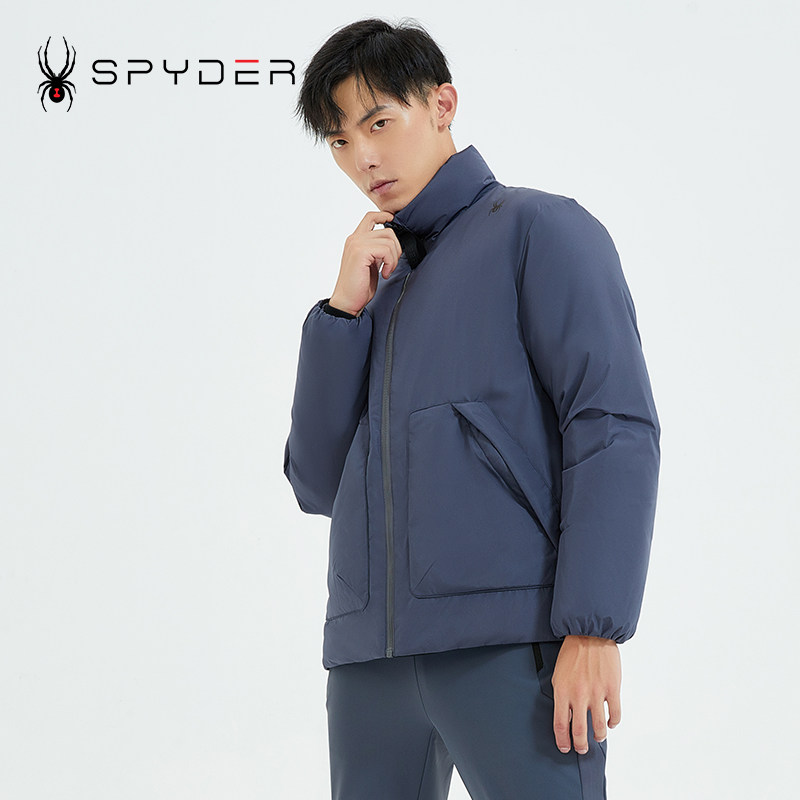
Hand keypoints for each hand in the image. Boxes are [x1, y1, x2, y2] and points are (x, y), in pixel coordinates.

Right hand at [328, 211, 401, 315]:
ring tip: (387, 271)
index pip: (370, 217)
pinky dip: (390, 263)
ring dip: (393, 258)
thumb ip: (377, 251)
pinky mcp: (360, 252)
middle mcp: (354, 239)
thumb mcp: (371, 263)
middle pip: (387, 230)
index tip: (392, 221)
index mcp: (355, 240)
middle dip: (396, 248)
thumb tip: (392, 243)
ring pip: (389, 240)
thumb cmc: (359, 286)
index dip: (384, 216)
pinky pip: (386, 250)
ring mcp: (356, 244)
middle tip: (391, 265)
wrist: (347, 301)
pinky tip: (384, 274)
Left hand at [551, 634, 620, 754]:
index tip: (564, 748)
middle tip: (581, 749)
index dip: (562, 740)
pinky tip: (610, 723)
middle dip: (580, 745)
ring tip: (598, 737)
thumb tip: (567, 716)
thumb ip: (562, 696)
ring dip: (598, 736)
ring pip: (599, 727)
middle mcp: (579, 695)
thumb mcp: (558, 675)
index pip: (560, 724)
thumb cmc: (572, 654)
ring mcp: (596, 693)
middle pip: (579, 731)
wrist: (590, 634)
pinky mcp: (612, 689)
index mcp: (562, 691)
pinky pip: (615, 714)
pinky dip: (613, 723)